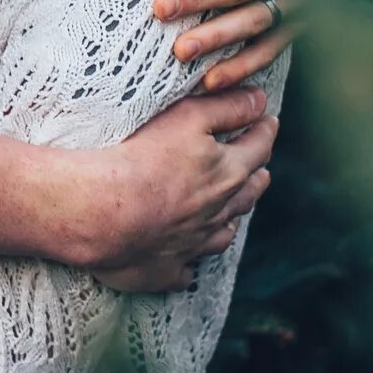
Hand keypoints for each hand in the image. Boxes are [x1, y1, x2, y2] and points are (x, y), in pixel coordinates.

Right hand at [71, 84, 276, 292]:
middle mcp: (217, 212)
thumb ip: (227, 108)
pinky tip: (187, 264)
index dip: (265, 131)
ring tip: (232, 215)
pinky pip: (185, 271)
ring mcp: (193, 244)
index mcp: (227, 173)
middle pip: (247, 195)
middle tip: (262, 170)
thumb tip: (260, 101)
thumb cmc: (141, 159)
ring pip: (222, 234)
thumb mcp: (189, 117)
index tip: (270, 122)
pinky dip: (189, 265)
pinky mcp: (165, 270)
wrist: (102, 212)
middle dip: (257, 178)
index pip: (258, 148)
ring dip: (230, 221)